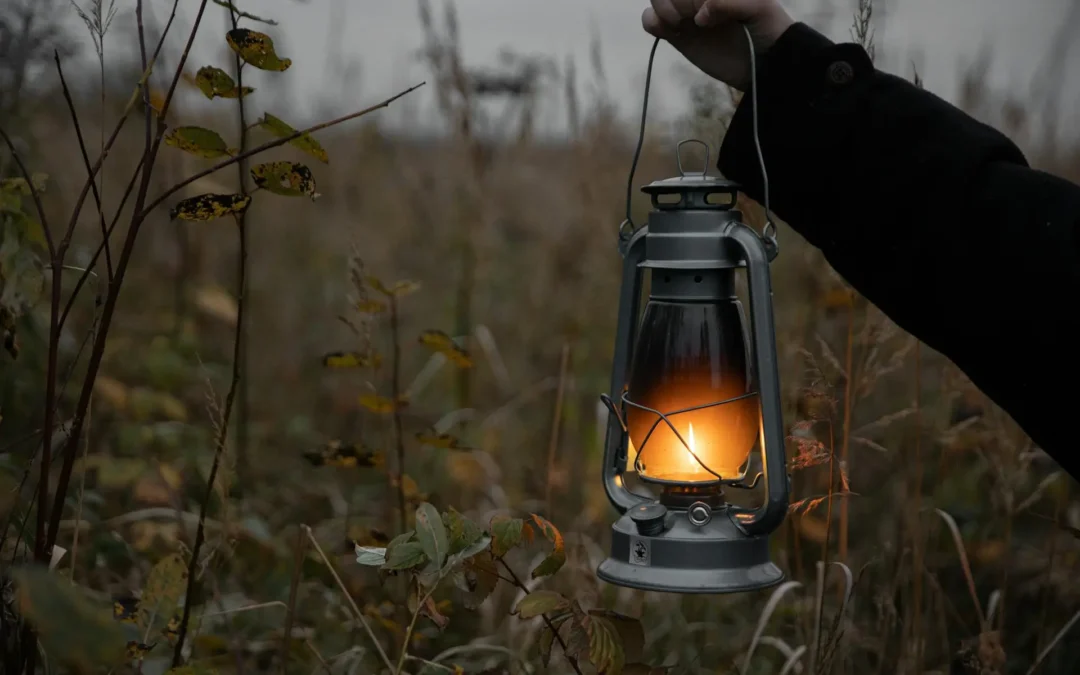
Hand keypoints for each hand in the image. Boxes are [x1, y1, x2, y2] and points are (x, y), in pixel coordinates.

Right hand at [642, 0, 793, 89]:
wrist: (765, 64)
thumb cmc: (767, 30)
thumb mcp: (759, 8)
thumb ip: (729, 3)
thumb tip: (700, 16)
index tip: (704, 9)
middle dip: (677, 2)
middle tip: (695, 19)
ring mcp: (686, 15)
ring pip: (656, 0)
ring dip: (662, 9)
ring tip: (680, 24)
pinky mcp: (678, 36)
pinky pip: (650, 21)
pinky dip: (651, 23)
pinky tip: (669, 31)